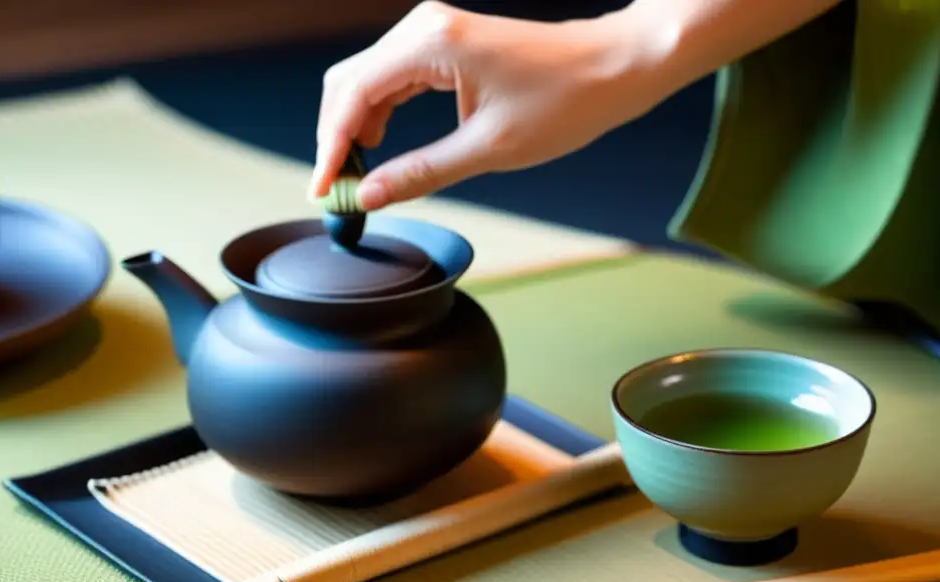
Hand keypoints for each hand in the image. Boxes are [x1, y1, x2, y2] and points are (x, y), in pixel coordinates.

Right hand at [310, 1, 662, 210]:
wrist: (615, 67)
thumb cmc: (565, 102)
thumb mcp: (488, 150)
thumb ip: (421, 173)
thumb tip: (371, 195)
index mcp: (430, 45)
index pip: (352, 95)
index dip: (331, 149)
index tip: (323, 190)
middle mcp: (424, 28)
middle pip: (349, 82)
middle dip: (336, 137)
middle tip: (339, 188)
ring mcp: (434, 32)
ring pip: (368, 80)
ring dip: (356, 127)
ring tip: (361, 176)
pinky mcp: (447, 43)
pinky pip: (395, 78)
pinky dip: (381, 113)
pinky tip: (382, 148)